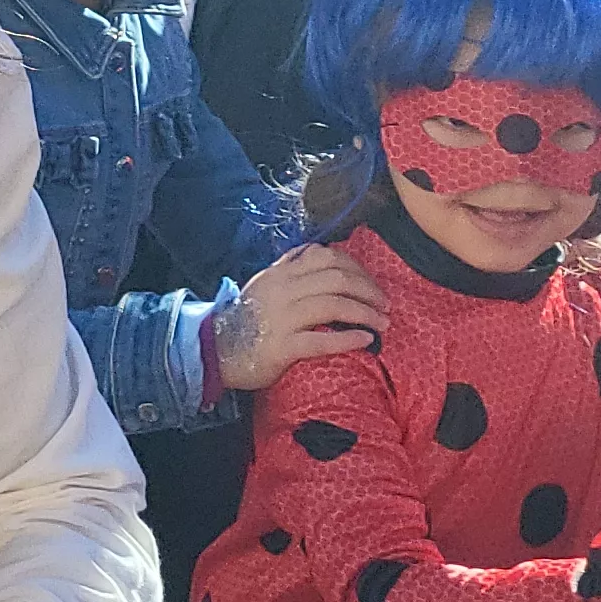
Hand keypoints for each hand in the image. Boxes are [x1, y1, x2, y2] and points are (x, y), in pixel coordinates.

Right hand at [214, 244, 385, 391]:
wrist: (216, 349)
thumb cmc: (245, 319)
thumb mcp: (263, 283)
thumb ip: (288, 267)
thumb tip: (316, 252)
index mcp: (280, 274)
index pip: (327, 257)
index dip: (357, 268)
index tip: (371, 284)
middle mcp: (283, 290)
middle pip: (337, 279)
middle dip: (369, 291)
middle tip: (384, 306)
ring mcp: (282, 318)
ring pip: (334, 305)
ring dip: (366, 313)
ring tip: (383, 324)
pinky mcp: (282, 346)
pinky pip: (322, 340)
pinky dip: (348, 339)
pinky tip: (365, 340)